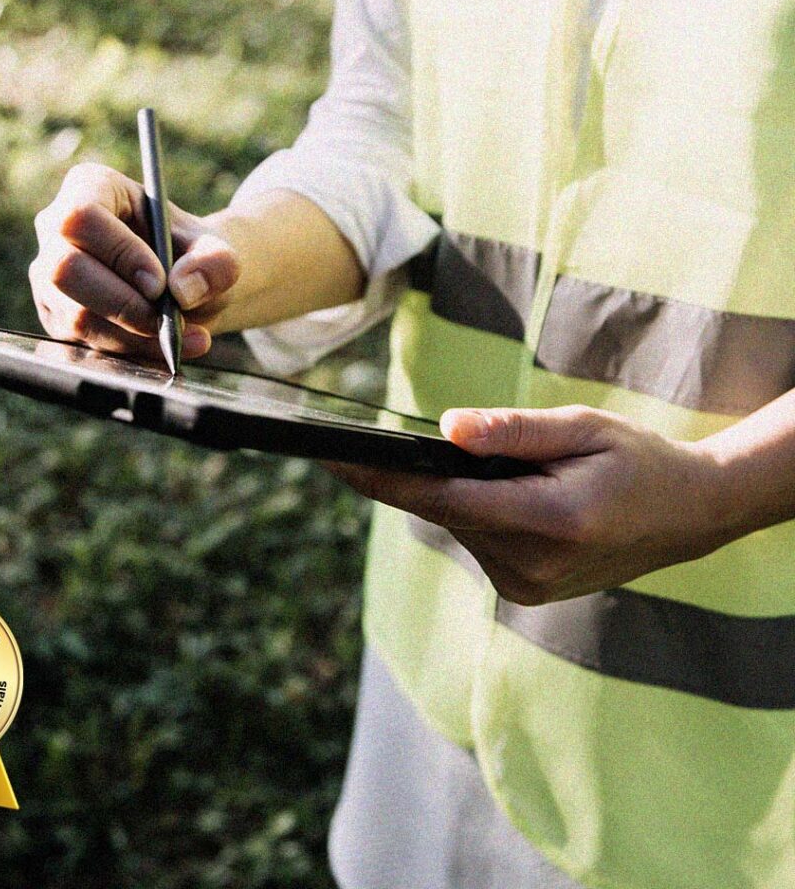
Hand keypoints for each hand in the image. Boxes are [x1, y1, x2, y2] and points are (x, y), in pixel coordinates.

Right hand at [29, 163, 239, 361]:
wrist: (187, 287)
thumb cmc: (193, 256)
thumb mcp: (217, 251)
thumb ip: (214, 263)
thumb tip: (183, 290)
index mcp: (91, 187)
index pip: (82, 217)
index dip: (119, 253)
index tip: (160, 284)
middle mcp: (56, 230)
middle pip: (65, 269)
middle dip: (123, 304)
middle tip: (168, 320)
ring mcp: (48, 278)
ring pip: (75, 316)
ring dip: (134, 337)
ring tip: (186, 337)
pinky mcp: (56, 319)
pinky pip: (84, 345)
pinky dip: (131, 354)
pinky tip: (165, 349)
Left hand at [328, 405, 738, 604]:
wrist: (687, 514)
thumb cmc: (636, 459)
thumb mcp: (582, 427)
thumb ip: (512, 433)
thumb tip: (446, 429)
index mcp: (549, 522)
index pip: (442, 498)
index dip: (381, 477)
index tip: (331, 457)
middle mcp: (532, 566)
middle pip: (442, 510)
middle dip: (422, 473)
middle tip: (419, 439)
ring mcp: (527, 587)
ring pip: (457, 525)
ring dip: (458, 493)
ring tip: (504, 467)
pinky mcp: (523, 591)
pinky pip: (476, 540)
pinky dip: (475, 512)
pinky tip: (507, 494)